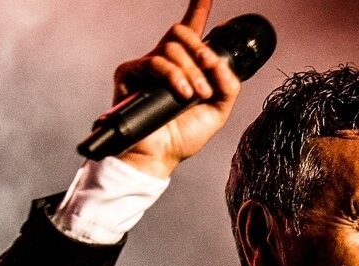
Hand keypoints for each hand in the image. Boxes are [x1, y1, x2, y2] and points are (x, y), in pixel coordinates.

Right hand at [111, 0, 240, 177]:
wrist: (160, 156)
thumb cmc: (182, 136)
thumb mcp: (218, 111)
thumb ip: (227, 86)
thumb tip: (221, 63)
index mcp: (186, 67)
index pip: (192, 32)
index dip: (198, 9)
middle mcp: (165, 62)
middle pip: (181, 33)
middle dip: (201, 52)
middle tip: (209, 73)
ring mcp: (147, 66)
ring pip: (172, 48)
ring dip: (192, 71)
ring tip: (196, 94)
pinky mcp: (131, 73)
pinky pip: (156, 62)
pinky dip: (174, 76)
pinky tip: (182, 93)